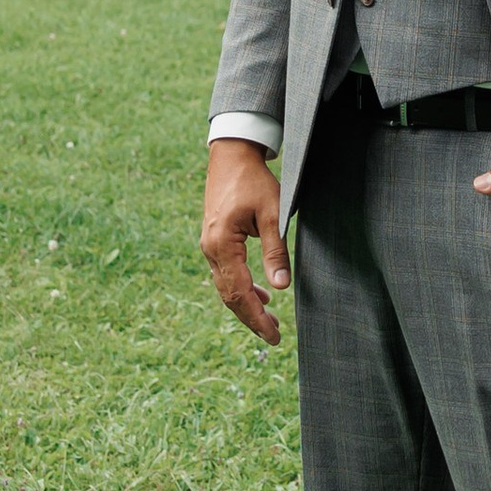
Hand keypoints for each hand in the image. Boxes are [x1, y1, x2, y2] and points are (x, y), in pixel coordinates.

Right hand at [200, 139, 289, 344]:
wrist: (231, 155)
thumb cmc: (254, 181)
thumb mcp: (273, 212)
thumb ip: (275, 250)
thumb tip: (281, 287)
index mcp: (221, 244)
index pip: (239, 292)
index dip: (257, 317)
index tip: (274, 335)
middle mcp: (210, 249)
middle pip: (229, 296)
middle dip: (251, 317)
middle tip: (274, 335)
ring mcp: (209, 246)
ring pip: (225, 287)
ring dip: (246, 305)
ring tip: (269, 320)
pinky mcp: (213, 241)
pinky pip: (224, 273)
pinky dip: (240, 288)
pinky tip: (258, 294)